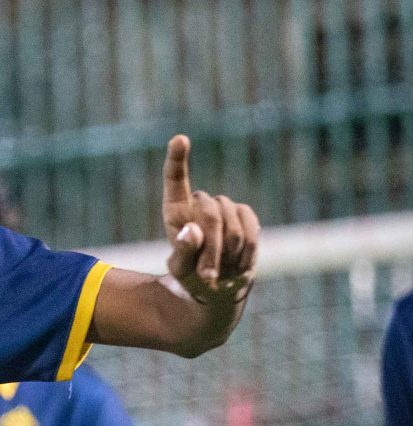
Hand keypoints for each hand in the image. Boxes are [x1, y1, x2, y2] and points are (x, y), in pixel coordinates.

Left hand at [161, 135, 260, 305]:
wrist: (218, 286)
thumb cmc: (191, 276)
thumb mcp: (180, 270)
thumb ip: (182, 252)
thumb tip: (192, 231)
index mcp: (176, 210)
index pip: (175, 180)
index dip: (177, 159)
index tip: (180, 139)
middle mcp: (201, 202)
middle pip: (210, 213)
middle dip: (212, 248)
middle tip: (208, 276)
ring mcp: (226, 207)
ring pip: (233, 226)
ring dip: (228, 255)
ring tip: (221, 271)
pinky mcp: (247, 216)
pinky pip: (251, 231)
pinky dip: (245, 253)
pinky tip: (238, 266)